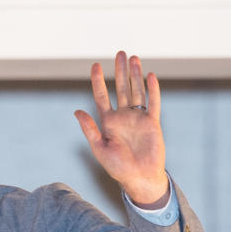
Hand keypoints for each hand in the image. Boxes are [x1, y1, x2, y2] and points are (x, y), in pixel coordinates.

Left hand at [74, 51, 168, 206]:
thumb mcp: (99, 148)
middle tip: (119, 53)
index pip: (101, 96)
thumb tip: (77, 111)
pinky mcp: (152, 123)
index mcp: (108, 122)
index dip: (98, 81)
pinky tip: (150, 76)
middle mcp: (123, 117)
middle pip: (120, 88)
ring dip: (135, 75)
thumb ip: (90, 129)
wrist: (139, 178)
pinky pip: (153, 103)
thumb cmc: (117, 167)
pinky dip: (152, 90)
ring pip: (136, 91)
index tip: (95, 66)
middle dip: (120, 71)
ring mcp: (138, 118)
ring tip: (133, 58)